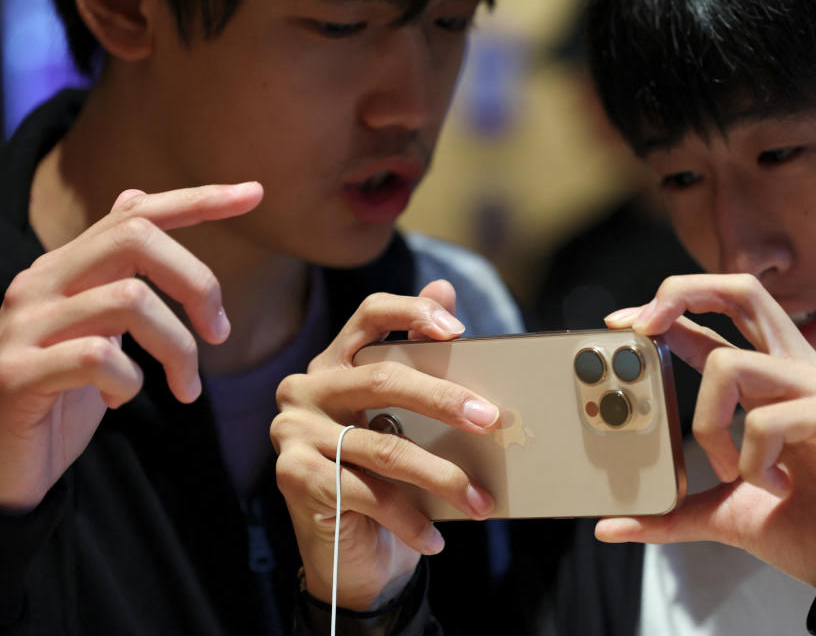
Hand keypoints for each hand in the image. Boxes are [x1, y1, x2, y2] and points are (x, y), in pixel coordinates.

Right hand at [0, 183, 262, 512]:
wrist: (0, 468)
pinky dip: (130, 381)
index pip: (135, 213)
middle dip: (198, 281)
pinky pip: (98, 357)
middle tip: (220, 332)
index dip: (199, 200)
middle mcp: (39, 284)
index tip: (254, 193)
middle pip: (136, 237)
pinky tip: (121, 401)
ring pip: (129, 299)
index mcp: (64, 269)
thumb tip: (135, 198)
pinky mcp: (17, 375)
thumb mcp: (94, 325)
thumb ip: (114, 271)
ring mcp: (24, 327)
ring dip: (178, 347)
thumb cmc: (56, 397)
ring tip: (185, 387)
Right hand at [272, 280, 498, 610]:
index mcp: (335, 362)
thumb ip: (421, 360)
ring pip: (384, 445)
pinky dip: (410, 520)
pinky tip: (436, 537)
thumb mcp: (409, 420)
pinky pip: (368, 493)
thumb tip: (445, 290)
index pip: (370, 314)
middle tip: (491, 420)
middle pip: (382, 379)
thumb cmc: (387, 478)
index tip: (458, 329)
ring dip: (442, 477)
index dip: (412, 312)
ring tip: (481, 500)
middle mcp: (306, 388)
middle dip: (444, 400)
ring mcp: (293, 432)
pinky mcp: (293, 476)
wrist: (352, 556)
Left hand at [601, 274, 815, 601]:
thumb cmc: (810, 530)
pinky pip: (765, 420)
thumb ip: (674, 510)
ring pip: (730, 364)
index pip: (720, 321)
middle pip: (743, 290)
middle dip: (682, 292)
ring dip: (708, 426)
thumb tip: (612, 526)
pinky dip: (752, 462)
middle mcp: (801, 371)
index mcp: (775, 383)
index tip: (620, 323)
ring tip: (731, 473)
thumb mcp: (724, 512)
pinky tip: (778, 488)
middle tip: (642, 326)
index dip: (672, 308)